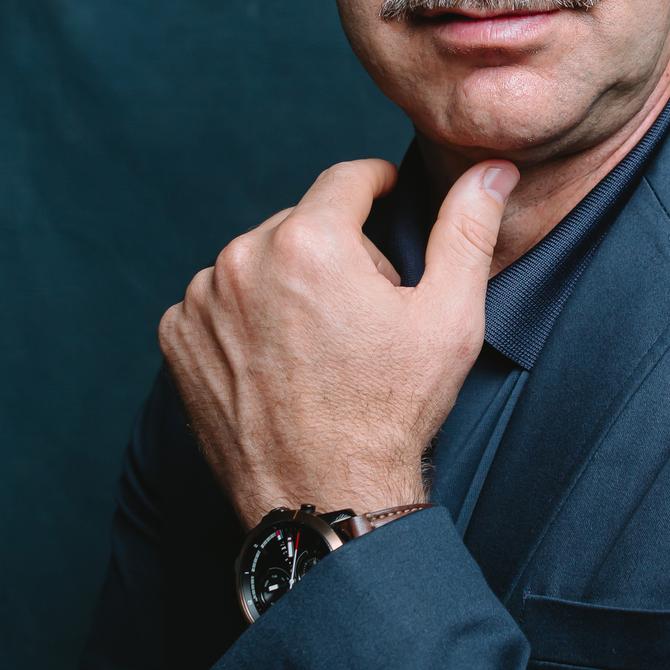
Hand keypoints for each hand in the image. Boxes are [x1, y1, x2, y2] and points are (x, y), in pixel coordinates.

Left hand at [157, 156, 519, 529]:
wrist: (324, 499)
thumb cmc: (391, 411)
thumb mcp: (450, 318)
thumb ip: (468, 230)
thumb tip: (491, 170)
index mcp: (311, 242)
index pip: (346, 180)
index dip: (376, 186)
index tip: (387, 198)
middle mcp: (243, 260)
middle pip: (302, 224)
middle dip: (336, 250)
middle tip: (366, 309)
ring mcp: (202, 302)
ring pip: (257, 261)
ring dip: (286, 282)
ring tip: (321, 342)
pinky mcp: (178, 339)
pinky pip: (216, 302)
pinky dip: (245, 318)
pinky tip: (279, 359)